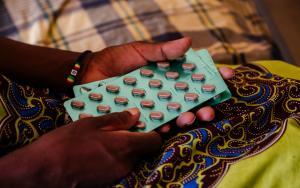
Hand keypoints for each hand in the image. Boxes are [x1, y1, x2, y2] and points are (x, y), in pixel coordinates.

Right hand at [0, 108, 160, 187]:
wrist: (43, 172)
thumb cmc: (66, 143)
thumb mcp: (91, 124)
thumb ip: (117, 119)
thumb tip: (136, 114)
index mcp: (125, 146)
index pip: (155, 141)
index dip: (153, 131)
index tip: (146, 124)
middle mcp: (126, 164)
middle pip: (141, 150)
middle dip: (134, 138)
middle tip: (119, 128)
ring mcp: (117, 175)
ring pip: (129, 158)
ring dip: (122, 148)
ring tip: (103, 138)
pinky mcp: (107, 182)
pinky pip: (117, 167)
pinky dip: (113, 158)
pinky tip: (97, 151)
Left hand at [80, 38, 233, 130]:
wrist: (89, 74)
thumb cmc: (115, 60)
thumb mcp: (140, 51)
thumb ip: (162, 51)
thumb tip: (188, 43)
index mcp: (169, 74)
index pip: (195, 76)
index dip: (213, 77)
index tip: (227, 76)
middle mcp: (165, 92)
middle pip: (191, 100)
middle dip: (204, 105)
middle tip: (209, 109)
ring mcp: (154, 106)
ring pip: (177, 115)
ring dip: (187, 118)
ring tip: (190, 117)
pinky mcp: (141, 118)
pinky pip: (156, 125)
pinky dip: (163, 127)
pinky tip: (167, 128)